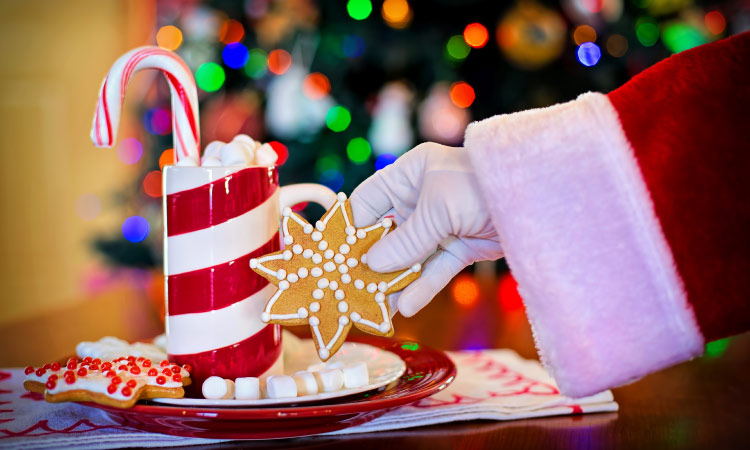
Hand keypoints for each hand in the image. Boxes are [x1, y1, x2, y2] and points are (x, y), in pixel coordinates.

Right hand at [349, 143, 502, 316]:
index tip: (333, 257)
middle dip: (370, 262)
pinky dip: (421, 287)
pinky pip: (434, 269)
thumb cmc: (482, 186)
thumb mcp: (438, 208)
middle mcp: (420, 198)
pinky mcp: (459, 246)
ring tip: (375, 308)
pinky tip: (405, 307)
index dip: (351, 229)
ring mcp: (440, 224)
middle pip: (385, 234)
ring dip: (393, 282)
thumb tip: (371, 265)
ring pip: (408, 257)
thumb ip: (406, 239)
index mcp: (409, 175)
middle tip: (350, 289)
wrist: (539, 198)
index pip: (367, 202)